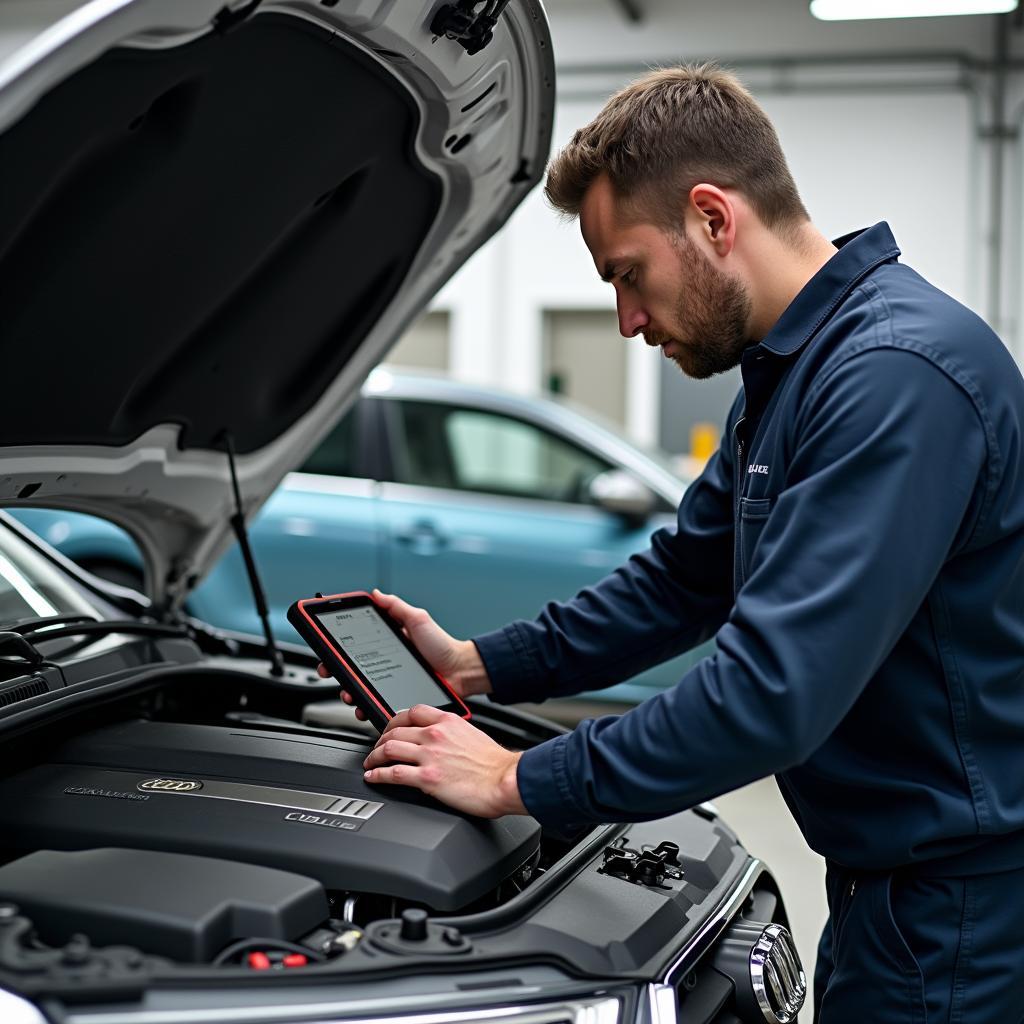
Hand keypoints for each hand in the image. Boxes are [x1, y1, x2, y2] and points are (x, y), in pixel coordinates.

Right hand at [317, 589, 490, 720]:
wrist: (460, 671)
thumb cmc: (442, 645)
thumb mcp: (418, 619)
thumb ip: (396, 607)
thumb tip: (376, 593)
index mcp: (385, 644)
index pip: (354, 645)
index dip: (336, 646)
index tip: (325, 646)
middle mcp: (383, 664)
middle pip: (350, 668)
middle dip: (334, 669)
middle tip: (329, 669)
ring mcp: (388, 682)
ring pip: (359, 688)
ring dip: (347, 691)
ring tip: (347, 691)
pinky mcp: (395, 698)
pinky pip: (375, 704)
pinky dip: (364, 707)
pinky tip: (362, 706)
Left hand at [362, 704, 525, 817]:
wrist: (505, 780)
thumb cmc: (494, 763)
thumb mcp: (471, 734)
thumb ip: (451, 732)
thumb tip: (440, 738)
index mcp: (447, 721)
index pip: (411, 711)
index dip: (393, 720)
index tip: (389, 729)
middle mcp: (435, 734)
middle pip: (394, 730)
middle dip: (380, 740)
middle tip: (376, 748)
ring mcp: (429, 755)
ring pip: (389, 748)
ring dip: (374, 756)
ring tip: (370, 763)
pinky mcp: (427, 778)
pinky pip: (392, 773)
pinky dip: (377, 774)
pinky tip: (373, 777)